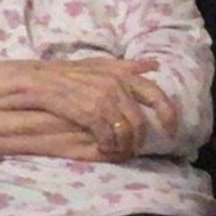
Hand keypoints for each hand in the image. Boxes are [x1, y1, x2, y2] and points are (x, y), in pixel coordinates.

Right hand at [36, 60, 175, 159]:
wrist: (44, 81)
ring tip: (120, 150)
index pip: (156, 95)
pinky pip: (109, 137)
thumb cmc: (72, 73)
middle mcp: (118, 87)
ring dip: (125, 146)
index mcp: (124, 75)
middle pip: (140, 122)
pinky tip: (105, 148)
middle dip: (140, 139)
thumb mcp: (102, 64)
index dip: (168, 115)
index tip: (171, 130)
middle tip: (136, 148)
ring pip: (126, 132)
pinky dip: (110, 146)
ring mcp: (105, 101)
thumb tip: (154, 65)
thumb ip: (128, 66)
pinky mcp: (91, 115)